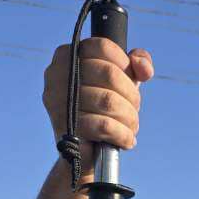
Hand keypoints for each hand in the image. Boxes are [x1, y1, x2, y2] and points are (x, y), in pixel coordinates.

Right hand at [42, 38, 153, 172]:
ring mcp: (56, 100)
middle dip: (131, 95)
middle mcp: (56, 74)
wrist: (83, 151)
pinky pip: (104, 125)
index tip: (132, 81)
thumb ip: (136, 65)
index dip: (125, 63)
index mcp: (67, 55)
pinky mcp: (64, 127)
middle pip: (109, 73)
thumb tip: (143, 67)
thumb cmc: (103, 110)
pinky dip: (122, 134)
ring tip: (132, 126)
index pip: (102, 46)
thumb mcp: (121, 82)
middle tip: (135, 110)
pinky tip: (127, 140)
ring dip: (129, 117)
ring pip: (108, 101)